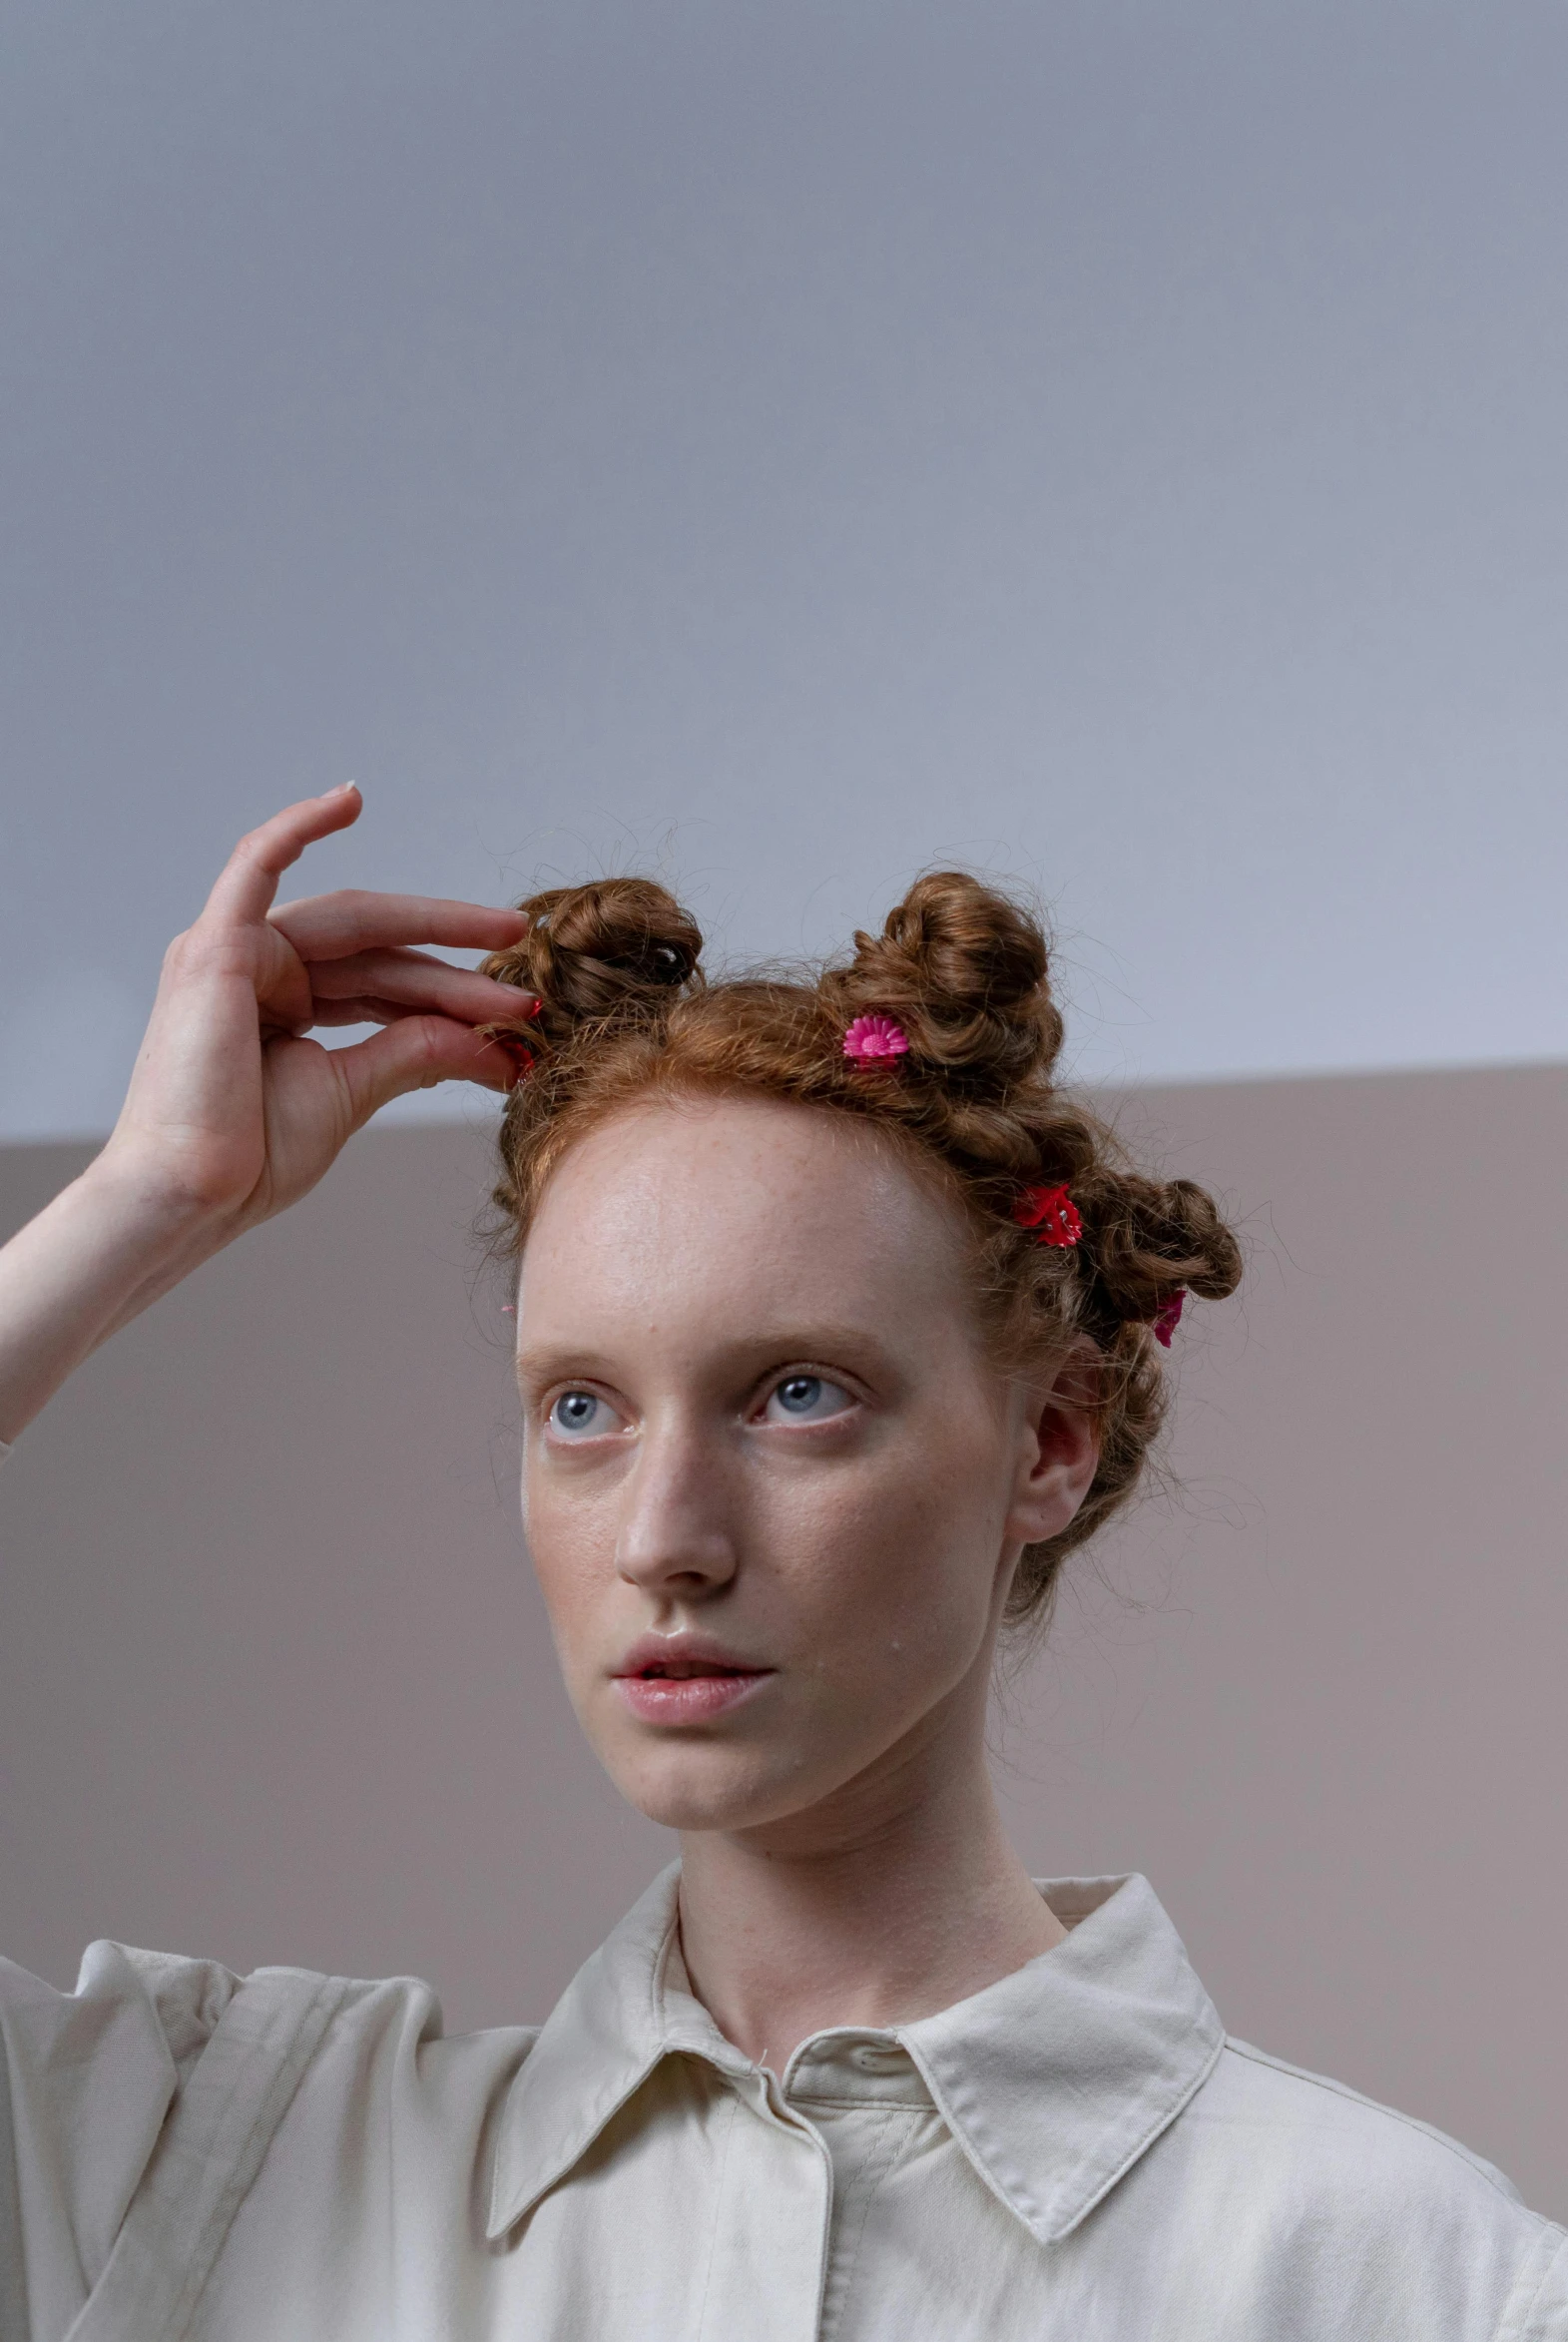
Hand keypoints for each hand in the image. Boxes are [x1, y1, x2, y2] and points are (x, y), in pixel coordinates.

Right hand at [98, 786, 533, 1235]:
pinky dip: (299, 826)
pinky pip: (255, 861)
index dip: (456, 1003)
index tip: (520, 1030)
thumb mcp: (352, 1092)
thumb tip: (491, 1040)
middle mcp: (260, 970)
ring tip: (506, 937)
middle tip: (529, 992)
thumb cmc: (249, 1158)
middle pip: (381, 956)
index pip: (388, 989)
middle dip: (459, 972)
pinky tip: (350, 798)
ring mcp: (233, 952)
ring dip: (435, 930)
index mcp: (286, 1007)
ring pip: (354, 926)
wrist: (191, 1195)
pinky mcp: (215, 945)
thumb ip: (416, 1051)